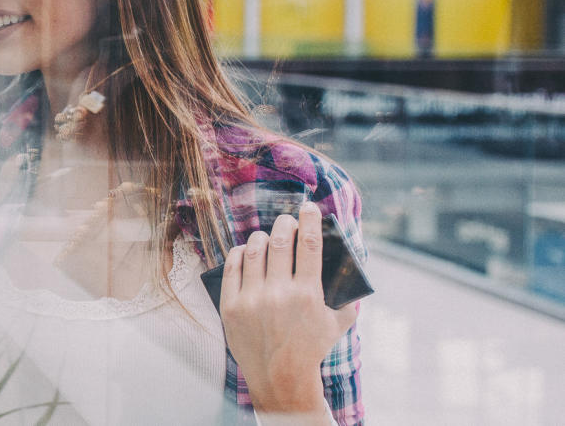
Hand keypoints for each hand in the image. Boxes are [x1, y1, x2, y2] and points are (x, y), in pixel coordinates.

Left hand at [219, 202, 356, 421]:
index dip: (310, 221)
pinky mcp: (231, 306)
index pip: (310, 245)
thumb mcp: (337, 324)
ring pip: (254, 250)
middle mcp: (279, 293)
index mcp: (308, 294)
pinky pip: (232, 267)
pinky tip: (245, 250)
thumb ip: (348, 299)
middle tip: (288, 220)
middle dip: (286, 223)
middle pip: (280, 242)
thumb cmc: (310, 348)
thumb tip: (352, 272)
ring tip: (267, 237)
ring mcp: (252, 299)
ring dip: (262, 237)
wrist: (279, 377)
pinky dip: (239, 253)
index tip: (310, 207)